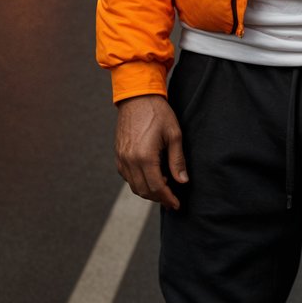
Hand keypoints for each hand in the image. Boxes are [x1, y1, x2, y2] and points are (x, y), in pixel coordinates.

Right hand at [114, 95, 188, 210]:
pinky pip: (127, 176)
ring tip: (164, 187)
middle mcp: (129, 160)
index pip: (157, 188)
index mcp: (144, 157)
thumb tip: (183, 181)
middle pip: (144, 191)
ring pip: (134, 186)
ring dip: (149, 191)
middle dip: (159, 198)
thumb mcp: (174, 134)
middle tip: (172, 200)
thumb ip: (177, 160)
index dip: (168, 199)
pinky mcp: (118, 155)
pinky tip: (151, 176)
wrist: (137, 97)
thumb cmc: (158, 113)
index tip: (176, 204)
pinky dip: (139, 182)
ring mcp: (121, 158)